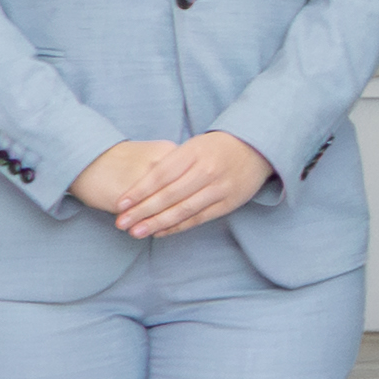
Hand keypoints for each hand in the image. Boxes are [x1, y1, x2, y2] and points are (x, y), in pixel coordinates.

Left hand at [97, 133, 270, 240]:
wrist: (257, 148)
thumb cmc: (217, 148)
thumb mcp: (194, 146)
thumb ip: (171, 164)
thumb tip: (139, 188)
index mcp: (195, 153)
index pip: (161, 175)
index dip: (139, 190)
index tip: (121, 204)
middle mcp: (207, 170)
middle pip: (169, 195)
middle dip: (142, 211)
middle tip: (121, 223)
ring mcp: (220, 188)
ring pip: (183, 210)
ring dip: (156, 223)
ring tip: (136, 232)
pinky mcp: (229, 203)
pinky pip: (198, 218)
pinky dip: (177, 227)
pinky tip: (160, 232)